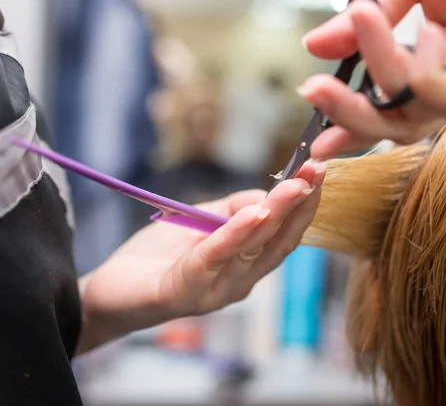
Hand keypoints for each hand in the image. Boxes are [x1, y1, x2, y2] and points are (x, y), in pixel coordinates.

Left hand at [76, 161, 325, 353]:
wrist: (110, 292)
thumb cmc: (158, 256)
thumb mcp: (202, 222)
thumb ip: (234, 210)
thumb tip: (268, 195)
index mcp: (246, 266)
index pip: (283, 235)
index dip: (303, 204)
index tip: (318, 171)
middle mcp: (240, 282)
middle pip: (278, 242)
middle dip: (300, 205)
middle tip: (317, 172)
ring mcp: (216, 290)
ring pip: (253, 248)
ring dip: (277, 214)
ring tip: (296, 186)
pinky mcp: (187, 292)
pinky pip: (215, 258)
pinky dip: (237, 234)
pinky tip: (256, 214)